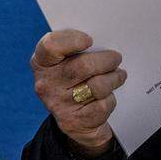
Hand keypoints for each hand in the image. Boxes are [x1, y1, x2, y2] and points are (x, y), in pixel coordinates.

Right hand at [30, 29, 126, 157]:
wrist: (75, 119)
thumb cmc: (75, 79)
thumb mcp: (67, 61)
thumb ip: (78, 48)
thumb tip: (105, 38)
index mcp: (42, 62)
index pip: (50, 46)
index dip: (72, 40)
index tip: (89, 40)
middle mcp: (46, 84)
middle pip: (83, 66)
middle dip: (106, 60)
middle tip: (116, 58)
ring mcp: (59, 104)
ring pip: (97, 86)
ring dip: (114, 78)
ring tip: (119, 75)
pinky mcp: (74, 121)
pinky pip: (102, 105)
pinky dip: (110, 99)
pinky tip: (108, 96)